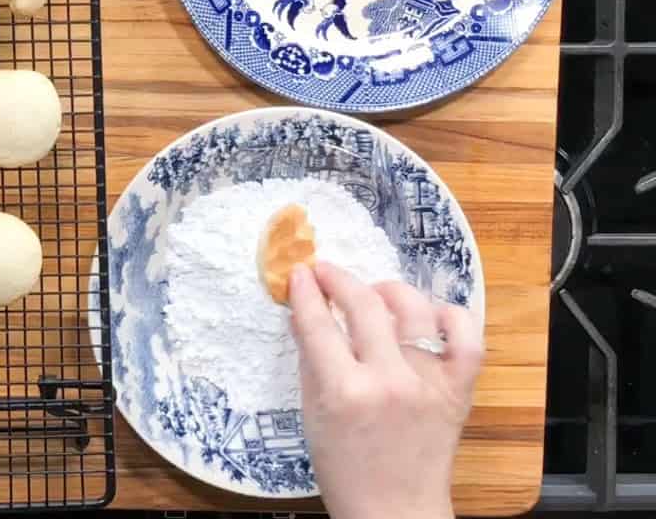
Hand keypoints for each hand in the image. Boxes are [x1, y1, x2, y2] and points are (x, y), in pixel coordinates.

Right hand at [289, 262, 482, 518]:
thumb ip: (310, 362)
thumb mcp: (312, 416)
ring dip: (390, 290)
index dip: (305, 291)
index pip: (318, 323)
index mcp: (344, 391)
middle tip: (326, 272)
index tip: (300, 273)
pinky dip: (450, 317)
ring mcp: (428, 384)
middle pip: (364, 305)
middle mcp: (389, 381)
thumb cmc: (345, 470)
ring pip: (415, 310)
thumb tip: (306, 314)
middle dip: (339, 280)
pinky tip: (429, 316)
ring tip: (376, 294)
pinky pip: (466, 337)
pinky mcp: (457, 390)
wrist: (394, 512)